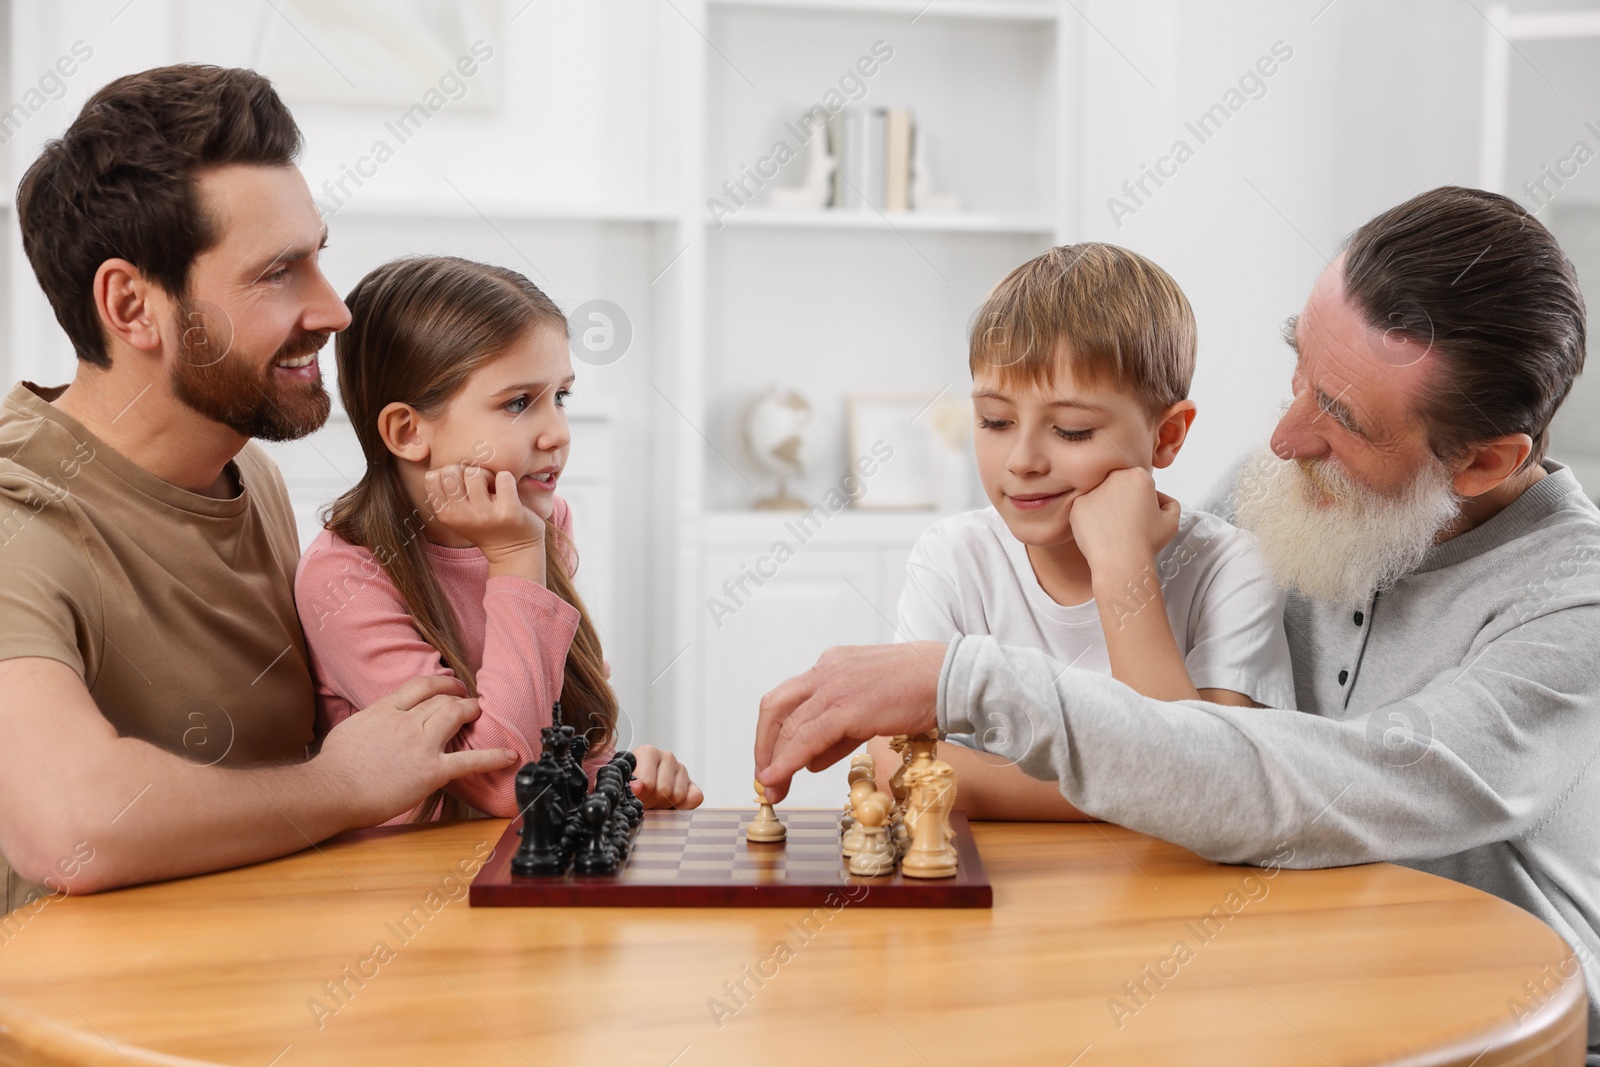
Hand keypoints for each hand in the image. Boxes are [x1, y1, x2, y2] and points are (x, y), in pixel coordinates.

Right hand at [316, 675, 517, 826]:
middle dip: (458, 697)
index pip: (420, 686)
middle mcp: (407, 721)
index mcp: (384, 710)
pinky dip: (493, 757)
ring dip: (471, 711)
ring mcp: (421, 744)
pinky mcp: (431, 770)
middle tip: (468, 700)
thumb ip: (370, 722)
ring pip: (455, 715)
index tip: (449, 685)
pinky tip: (509, 755)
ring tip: (481, 713)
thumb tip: (373, 723)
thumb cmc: (332, 768)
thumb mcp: (349, 730)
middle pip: (441, 698)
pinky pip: (470, 760)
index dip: (440, 683)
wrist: (331, 789)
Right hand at [425, 464, 545, 571]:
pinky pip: (503, 477)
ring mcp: (484, 514)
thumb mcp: (457, 514)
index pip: (432, 476)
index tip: (463, 486)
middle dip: (467, 472)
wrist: (515, 550)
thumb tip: (447, 465)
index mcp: (444, 514)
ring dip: (487, 475)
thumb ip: (447, 492)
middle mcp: (460, 515)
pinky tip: (508, 493)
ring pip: (474, 472)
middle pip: (451, 470)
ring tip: (494, 491)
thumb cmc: (485, 524)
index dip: (450, 474)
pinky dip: (508, 479)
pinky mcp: (508, 511)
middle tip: (481, 487)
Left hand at [629, 745, 703, 808]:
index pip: (647, 783)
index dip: (639, 797)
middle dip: (652, 802)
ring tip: (654, 803)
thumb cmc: (629, 787)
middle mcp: (667, 757)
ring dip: (664, 805)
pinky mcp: (693, 784)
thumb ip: (625, 784)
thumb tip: (637, 787)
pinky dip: (682, 807)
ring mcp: (682, 770)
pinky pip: (694, 798)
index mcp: (648, 752)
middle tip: (643, 803)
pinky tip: (669, 805)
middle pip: (664, 790)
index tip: (632, 799)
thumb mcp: (622, 784)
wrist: (637, 791)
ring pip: (677, 795)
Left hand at [754, 642, 946, 802]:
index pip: (790, 700)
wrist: (950, 677)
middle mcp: (826, 669)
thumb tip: (811, 759)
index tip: (773, 762)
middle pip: (776, 707)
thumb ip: (839, 732)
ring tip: (771, 787)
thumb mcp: (872, 708)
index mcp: (832, 665)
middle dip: (764, 744)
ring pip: (787, 725)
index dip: (776, 734)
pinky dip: (786, 761)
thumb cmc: (921, 689)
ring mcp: (833, 685)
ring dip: (773, 760)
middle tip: (765, 776)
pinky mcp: (845, 706)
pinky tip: (779, 778)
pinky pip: (806, 738)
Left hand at [1068, 467, 1179, 577]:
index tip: (1142, 512)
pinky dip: (1090, 519)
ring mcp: (1093, 489)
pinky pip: (1085, 508)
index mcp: (1138, 475)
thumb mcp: (1172, 520)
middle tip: (1127, 521)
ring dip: (1106, 507)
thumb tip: (1160, 500)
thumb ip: (1169, 504)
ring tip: (1114, 528)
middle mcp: (1114, 477)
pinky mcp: (1077, 504)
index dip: (1143, 499)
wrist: (1120, 560)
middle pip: (1118, 485)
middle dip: (1123, 499)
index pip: (1140, 481)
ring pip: (1100, 496)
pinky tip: (1100, 531)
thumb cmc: (1145, 542)